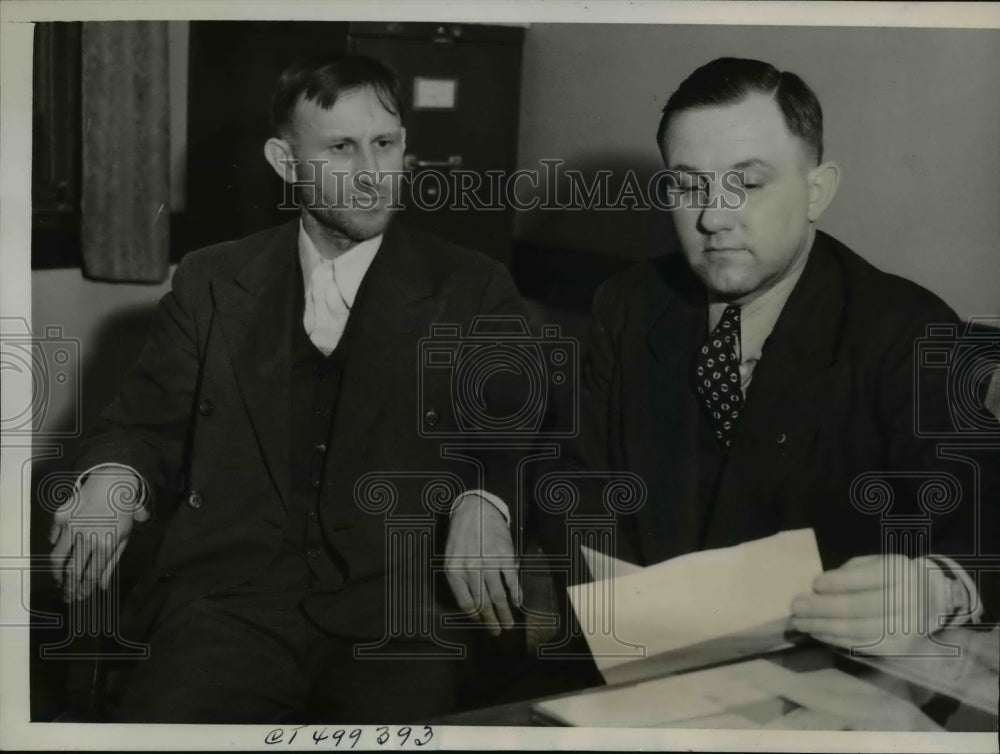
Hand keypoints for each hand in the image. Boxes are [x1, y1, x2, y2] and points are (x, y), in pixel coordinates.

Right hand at [48, 465, 147, 601]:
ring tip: (59, 581)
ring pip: (57, 557)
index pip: (91, 575)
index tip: (80, 598)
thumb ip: (111, 563)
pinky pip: (53, 538)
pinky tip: (59, 556)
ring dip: (56, 573)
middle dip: (69, 588)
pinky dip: (55, 547)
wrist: (112, 482)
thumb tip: (101, 587)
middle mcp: (86, 537)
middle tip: (66, 597)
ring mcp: (71, 526)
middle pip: (72, 570)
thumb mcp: (124, 537)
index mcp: (106, 544)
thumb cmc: (121, 512)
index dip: (84, 589)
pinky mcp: (60, 517)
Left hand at [444, 495, 521, 635]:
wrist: (477, 509)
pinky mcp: (504, 555)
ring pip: (497, 595)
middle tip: (497, 632)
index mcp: (453, 570)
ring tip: (509, 624)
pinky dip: (516, 594)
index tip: (482, 625)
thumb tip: (472, 605)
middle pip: (482, 603)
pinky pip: (511, 580)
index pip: (465, 602)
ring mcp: (488, 562)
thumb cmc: (462, 534)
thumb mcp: (451, 556)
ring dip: (505, 613)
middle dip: (491, 621)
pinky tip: (518, 603)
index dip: (475, 617)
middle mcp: (470, 568)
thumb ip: (459, 579)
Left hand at [789, 554, 951, 654]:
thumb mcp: (876, 563)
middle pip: (859, 608)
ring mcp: (904, 628)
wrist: (930, 600)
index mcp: (901, 572)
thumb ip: (850, 572)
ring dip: (823, 626)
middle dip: (823, 608)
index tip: (814, 584)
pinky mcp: (897, 648)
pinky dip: (834, 639)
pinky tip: (816, 632)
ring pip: (857, 630)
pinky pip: (860, 645)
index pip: (868, 578)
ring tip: (799, 622)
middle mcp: (907, 601)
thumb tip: (818, 588)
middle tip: (796, 606)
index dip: (840, 582)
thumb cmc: (892, 577)